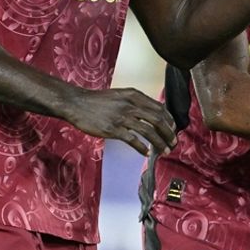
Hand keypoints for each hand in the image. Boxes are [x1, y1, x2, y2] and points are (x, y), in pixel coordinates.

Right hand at [61, 87, 176, 155]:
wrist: (76, 103)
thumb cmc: (98, 101)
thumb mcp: (121, 95)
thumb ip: (136, 102)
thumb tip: (153, 113)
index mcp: (134, 95)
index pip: (160, 108)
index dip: (169, 120)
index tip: (173, 129)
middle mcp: (131, 105)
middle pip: (158, 120)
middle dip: (169, 133)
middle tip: (173, 143)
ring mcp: (122, 117)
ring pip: (148, 131)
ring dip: (159, 143)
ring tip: (164, 151)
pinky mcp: (113, 129)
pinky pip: (133, 140)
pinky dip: (142, 148)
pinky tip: (147, 154)